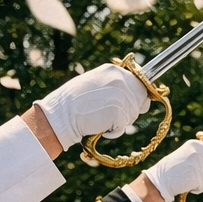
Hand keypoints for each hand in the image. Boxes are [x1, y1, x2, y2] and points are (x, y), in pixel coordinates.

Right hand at [34, 63, 152, 150]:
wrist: (61, 113)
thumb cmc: (73, 101)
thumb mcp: (94, 83)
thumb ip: (112, 85)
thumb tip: (132, 95)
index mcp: (114, 70)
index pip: (139, 83)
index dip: (137, 96)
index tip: (133, 104)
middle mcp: (121, 80)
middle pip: (141, 99)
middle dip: (131, 109)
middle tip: (111, 114)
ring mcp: (122, 96)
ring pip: (133, 115)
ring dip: (120, 121)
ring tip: (100, 117)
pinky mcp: (120, 113)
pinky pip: (123, 127)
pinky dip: (113, 131)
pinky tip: (99, 125)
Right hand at [141, 139, 202, 201]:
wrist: (159, 179)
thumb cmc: (173, 169)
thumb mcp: (187, 153)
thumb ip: (201, 153)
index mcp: (196, 144)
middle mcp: (199, 151)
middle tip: (197, 174)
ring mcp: (199, 163)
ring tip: (189, 178)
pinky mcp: (197, 176)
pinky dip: (197, 189)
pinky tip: (187, 184)